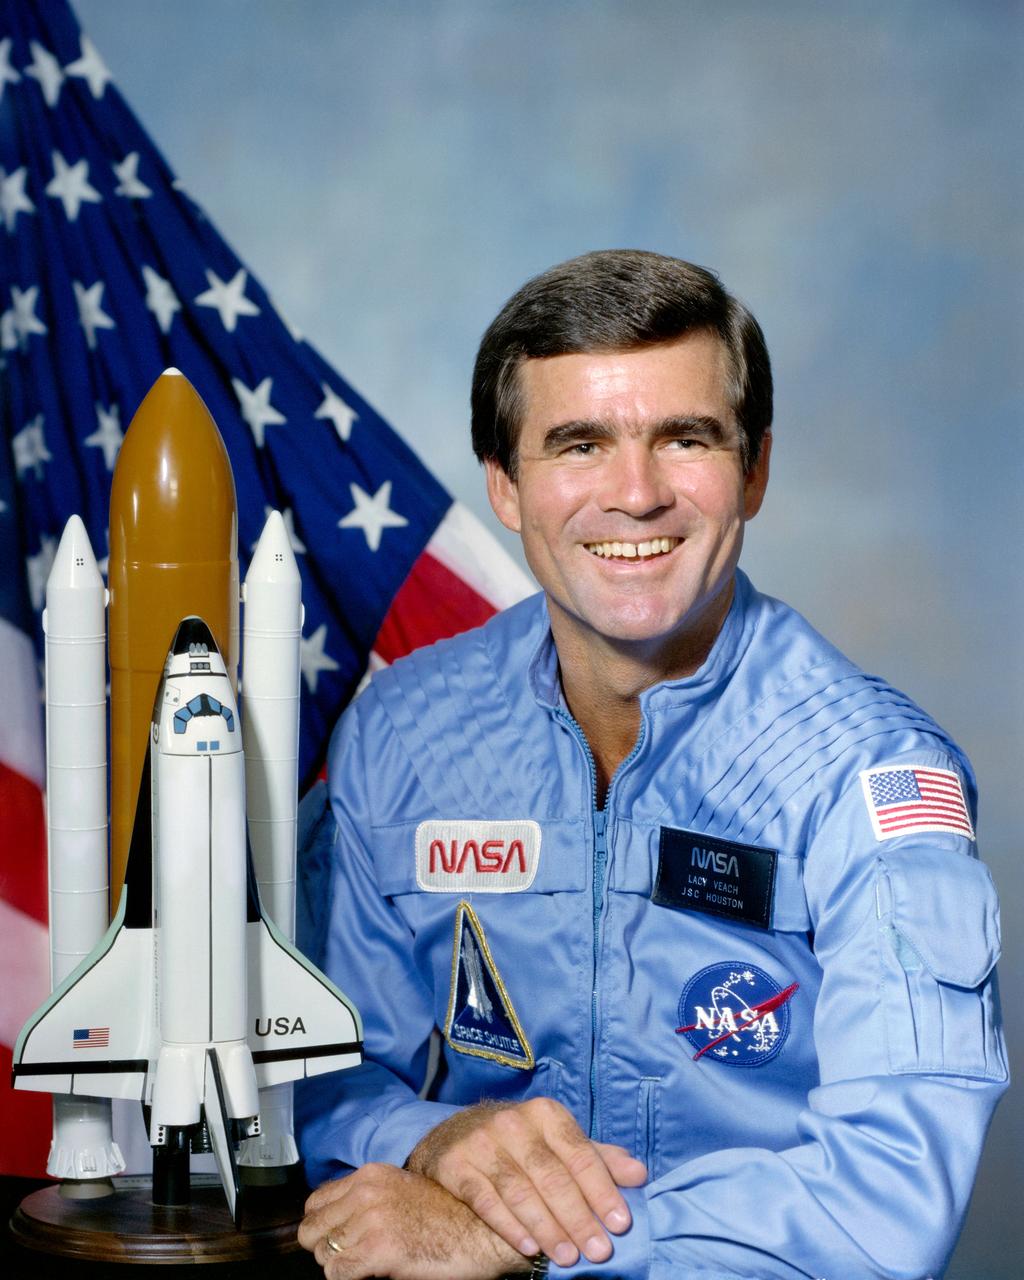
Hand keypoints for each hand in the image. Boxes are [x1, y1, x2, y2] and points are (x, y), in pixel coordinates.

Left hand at [299, 1162, 529, 1279]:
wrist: (479, 1229)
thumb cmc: (446, 1214)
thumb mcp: (401, 1190)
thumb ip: (368, 1197)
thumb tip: (337, 1220)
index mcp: (369, 1175)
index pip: (315, 1202)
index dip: (321, 1225)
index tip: (334, 1239)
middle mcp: (365, 1192)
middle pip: (311, 1228)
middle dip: (324, 1247)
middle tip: (347, 1258)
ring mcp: (370, 1220)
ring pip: (323, 1253)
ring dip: (338, 1265)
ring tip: (364, 1265)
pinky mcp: (378, 1249)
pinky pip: (337, 1273)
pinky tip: (370, 1275)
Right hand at [406, 1098, 646, 1268]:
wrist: (458, 1135)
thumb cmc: (522, 1143)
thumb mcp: (559, 1142)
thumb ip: (598, 1158)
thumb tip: (639, 1174)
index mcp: (545, 1113)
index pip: (579, 1153)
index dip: (602, 1190)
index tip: (621, 1223)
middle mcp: (513, 1122)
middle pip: (551, 1176)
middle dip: (578, 1217)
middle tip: (598, 1251)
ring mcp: (482, 1142)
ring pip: (519, 1191)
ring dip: (547, 1228)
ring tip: (568, 1257)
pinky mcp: (455, 1164)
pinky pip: (485, 1201)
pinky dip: (509, 1226)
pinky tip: (529, 1248)